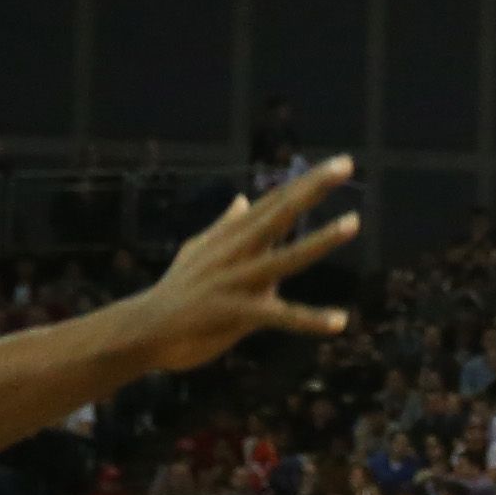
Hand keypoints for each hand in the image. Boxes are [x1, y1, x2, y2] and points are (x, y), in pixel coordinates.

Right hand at [139, 158, 359, 370]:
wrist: (143, 331)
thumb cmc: (176, 292)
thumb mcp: (199, 252)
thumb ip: (225, 227)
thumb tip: (242, 200)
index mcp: (231, 238)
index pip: (275, 202)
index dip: (307, 182)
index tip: (339, 163)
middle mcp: (235, 252)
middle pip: (279, 213)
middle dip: (312, 189)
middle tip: (345, 163)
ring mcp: (234, 280)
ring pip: (284, 258)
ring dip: (319, 241)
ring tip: (352, 223)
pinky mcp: (234, 313)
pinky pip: (279, 317)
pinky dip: (309, 320)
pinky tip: (339, 321)